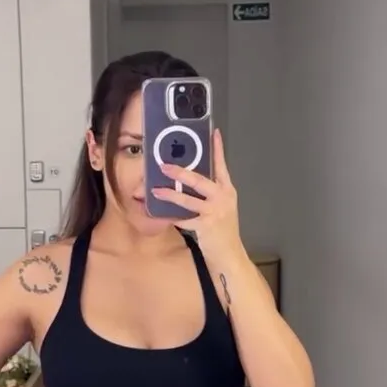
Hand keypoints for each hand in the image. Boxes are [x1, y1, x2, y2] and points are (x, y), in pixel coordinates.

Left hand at [152, 128, 243, 262]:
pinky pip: (184, 219)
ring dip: (170, 195)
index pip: (222, 165)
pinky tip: (161, 214)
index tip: (214, 132)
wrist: (230, 254)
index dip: (217, 149)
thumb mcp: (221, 207)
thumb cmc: (223, 230)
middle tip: (164, 166)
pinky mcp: (206, 226)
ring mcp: (215, 212)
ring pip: (188, 200)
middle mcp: (223, 198)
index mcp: (227, 190)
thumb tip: (189, 180)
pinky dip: (172, 217)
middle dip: (180, 173)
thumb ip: (209, 194)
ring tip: (156, 190)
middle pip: (200, 180)